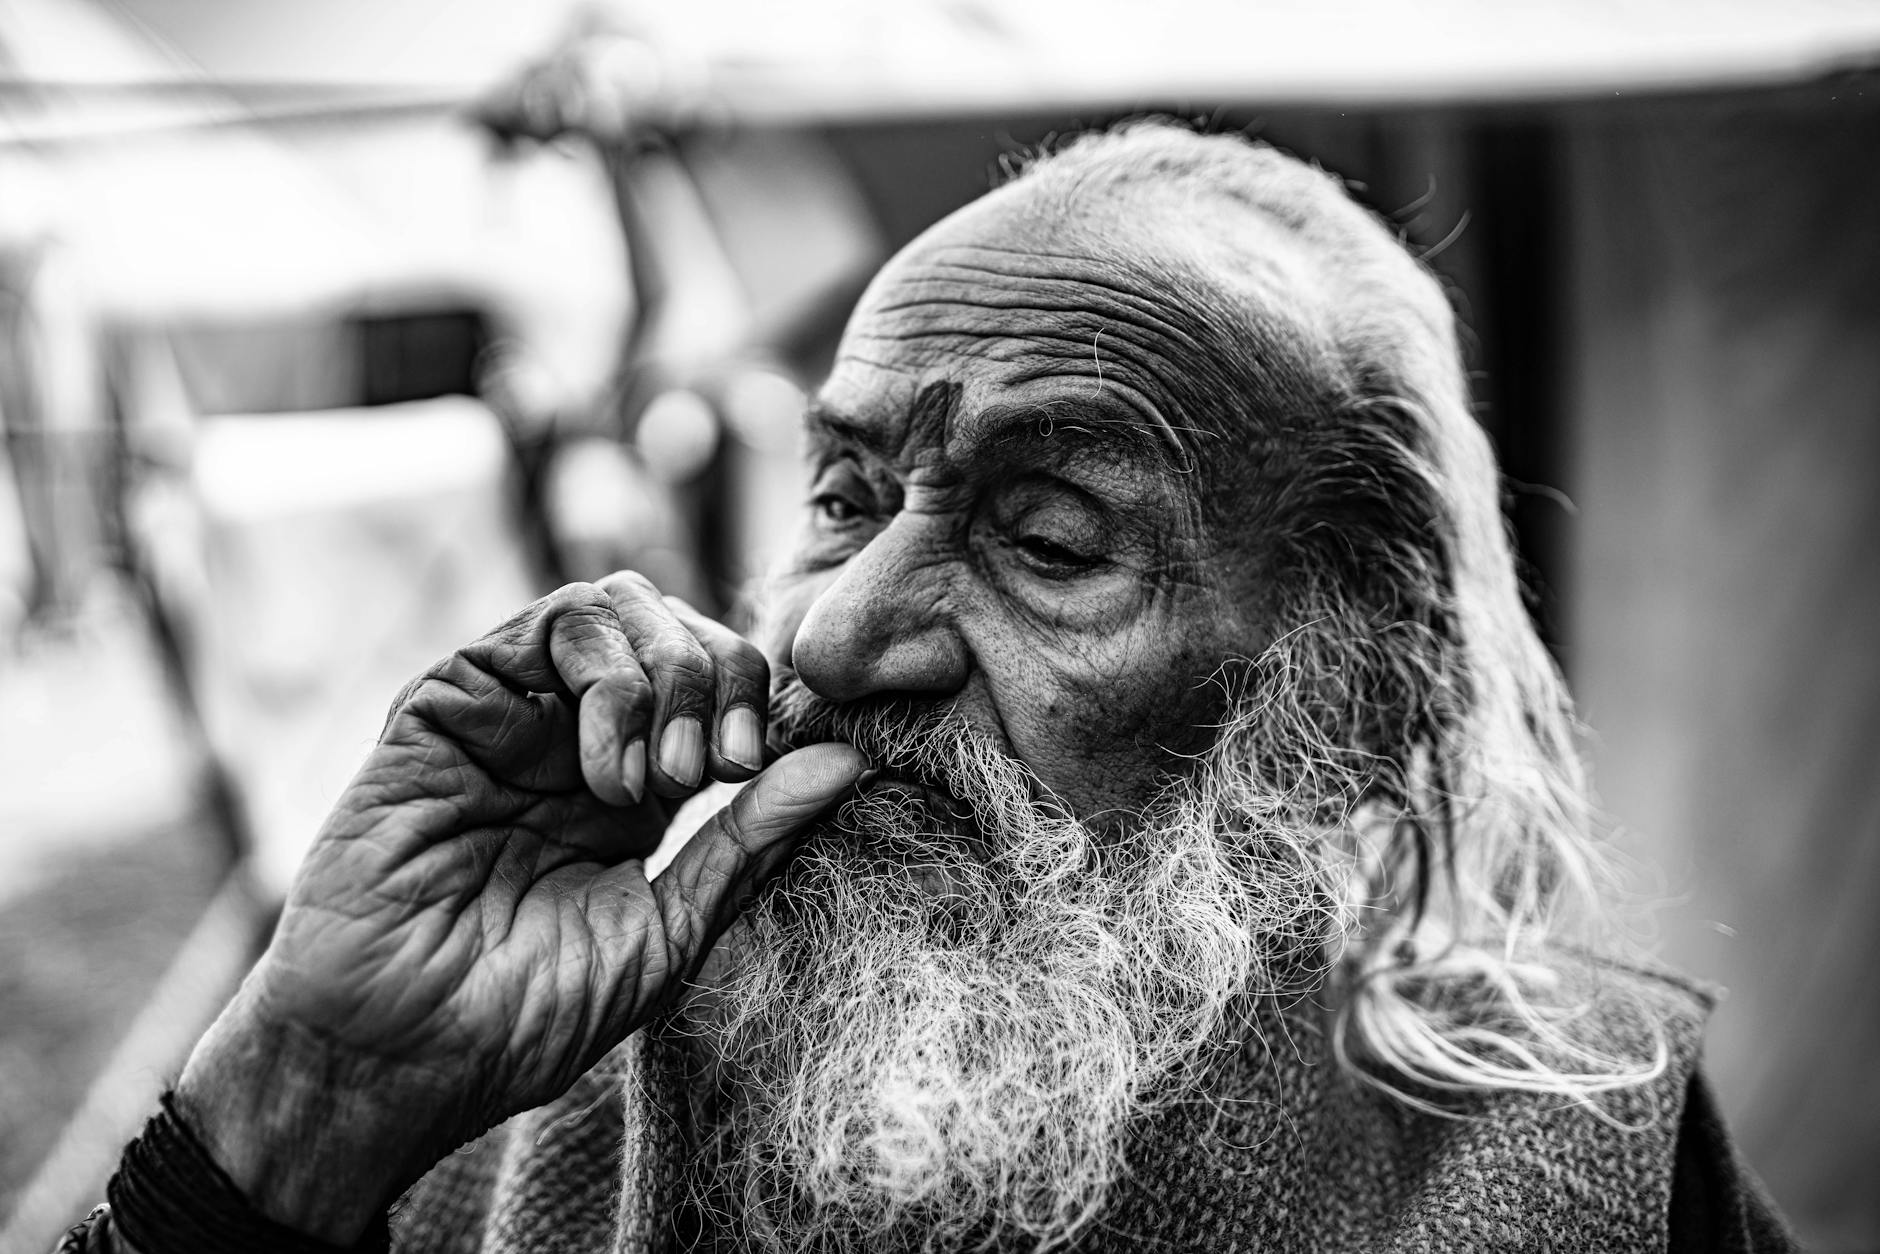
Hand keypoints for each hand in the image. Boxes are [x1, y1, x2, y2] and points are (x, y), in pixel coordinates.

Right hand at [175, 576, 865, 1242]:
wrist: (399, 1054)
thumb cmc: (527, 1014)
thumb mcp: (671, 929)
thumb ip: (750, 838)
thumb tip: (848, 759)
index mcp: (637, 784)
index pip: (723, 679)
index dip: (757, 698)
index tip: (753, 769)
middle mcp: (576, 735)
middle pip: (678, 626)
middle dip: (720, 677)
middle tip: (711, 770)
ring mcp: (514, 712)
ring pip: (618, 603)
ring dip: (666, 675)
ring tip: (653, 780)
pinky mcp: (452, 701)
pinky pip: (549, 624)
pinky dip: (606, 676)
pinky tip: (601, 770)